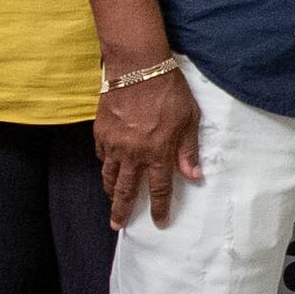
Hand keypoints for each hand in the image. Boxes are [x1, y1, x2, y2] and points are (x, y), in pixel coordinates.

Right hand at [95, 67, 203, 227]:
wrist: (138, 67)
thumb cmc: (169, 91)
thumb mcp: (189, 119)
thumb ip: (188, 149)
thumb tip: (193, 176)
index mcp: (158, 152)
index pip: (158, 188)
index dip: (158, 207)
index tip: (158, 222)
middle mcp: (133, 153)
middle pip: (125, 190)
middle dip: (121, 210)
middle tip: (117, 226)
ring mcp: (114, 143)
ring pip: (109, 175)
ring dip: (110, 190)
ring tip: (111, 200)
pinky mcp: (101, 131)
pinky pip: (101, 155)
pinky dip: (104, 164)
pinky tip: (107, 167)